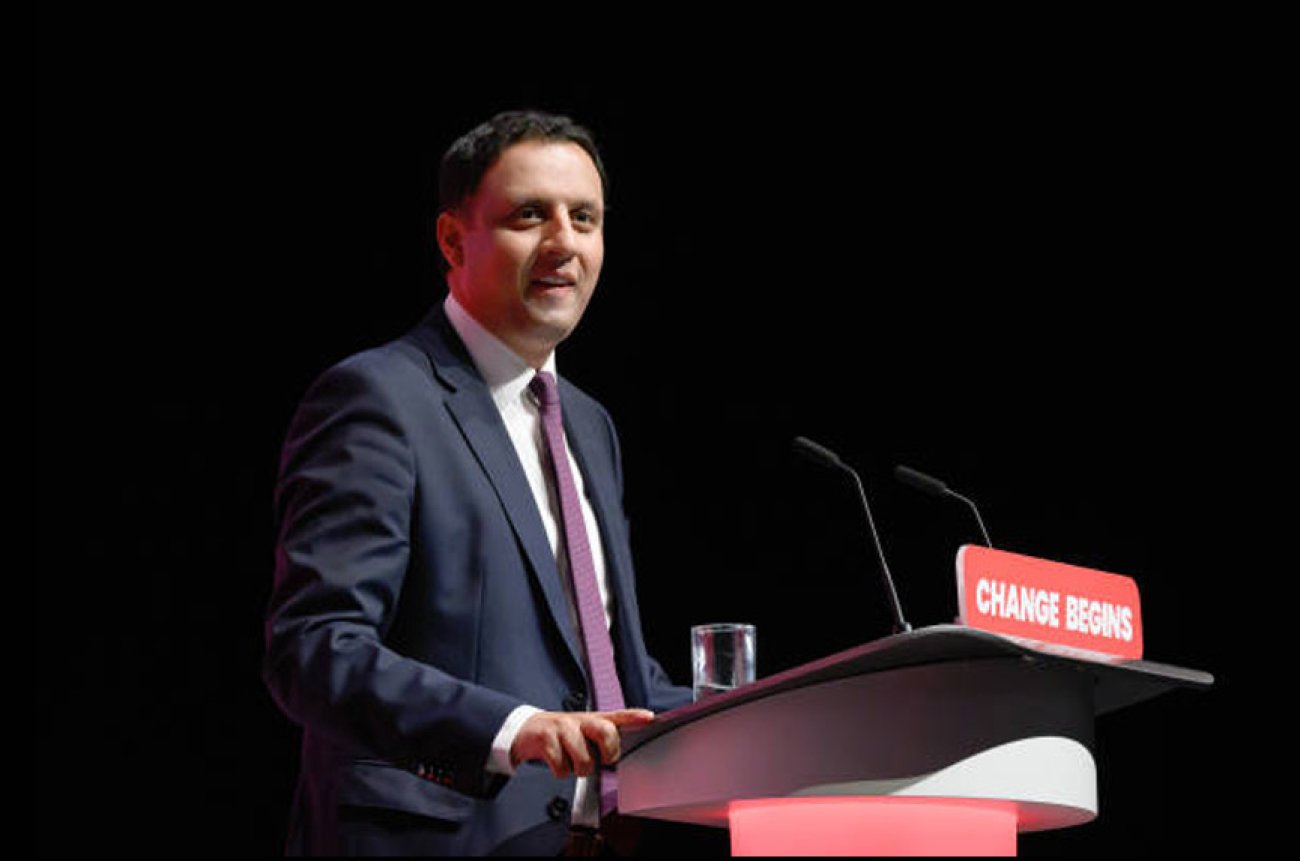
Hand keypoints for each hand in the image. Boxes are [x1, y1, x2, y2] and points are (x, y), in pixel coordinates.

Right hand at [511, 708, 654, 777]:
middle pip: (605, 731)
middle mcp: (580, 720)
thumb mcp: (585, 732)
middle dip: (607, 751)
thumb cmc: (563, 735)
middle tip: (601, 758)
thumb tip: (617, 758)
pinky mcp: (546, 738)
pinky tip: (557, 762)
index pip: (618, 715)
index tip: (649, 717)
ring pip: (583, 758)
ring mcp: (563, 727)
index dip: (634, 716)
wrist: (528, 730)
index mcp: (594, 719)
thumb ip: (603, 740)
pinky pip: (561, 767)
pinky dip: (560, 771)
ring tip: (572, 761)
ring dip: (579, 768)